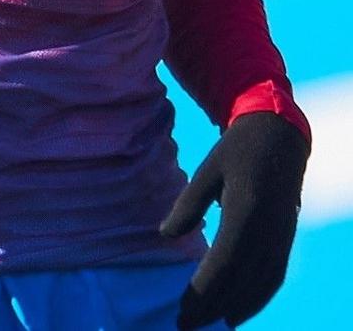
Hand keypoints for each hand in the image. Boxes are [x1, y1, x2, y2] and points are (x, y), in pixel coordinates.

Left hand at [161, 112, 308, 328]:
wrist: (280, 139)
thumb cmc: (236, 152)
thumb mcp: (206, 171)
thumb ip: (187, 205)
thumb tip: (167, 235)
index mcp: (246, 213)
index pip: (223, 264)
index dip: (203, 292)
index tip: (182, 312)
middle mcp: (269, 232)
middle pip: (240, 280)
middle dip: (213, 306)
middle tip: (186, 325)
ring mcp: (281, 238)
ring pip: (260, 284)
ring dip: (236, 307)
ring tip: (210, 324)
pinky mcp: (285, 239)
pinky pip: (274, 276)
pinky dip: (258, 297)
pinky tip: (239, 311)